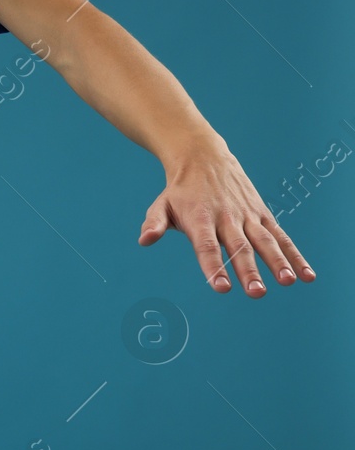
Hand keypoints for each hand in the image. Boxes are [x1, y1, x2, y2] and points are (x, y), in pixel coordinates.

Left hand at [139, 140, 314, 296]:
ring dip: (278, 262)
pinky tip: (305, 274)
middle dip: (249, 270)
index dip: (214, 266)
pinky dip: (294, 254)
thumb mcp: (160, 204)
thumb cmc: (180, 191)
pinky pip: (281, 236)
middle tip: (257, 292)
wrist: (205, 158)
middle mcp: (227, 217)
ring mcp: (248, 216)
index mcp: (201, 218)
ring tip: (288, 281)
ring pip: (265, 241)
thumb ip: (153, 223)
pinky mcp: (262, 215)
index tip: (221, 287)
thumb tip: (145, 240)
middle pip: (239, 247)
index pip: (207, 247)